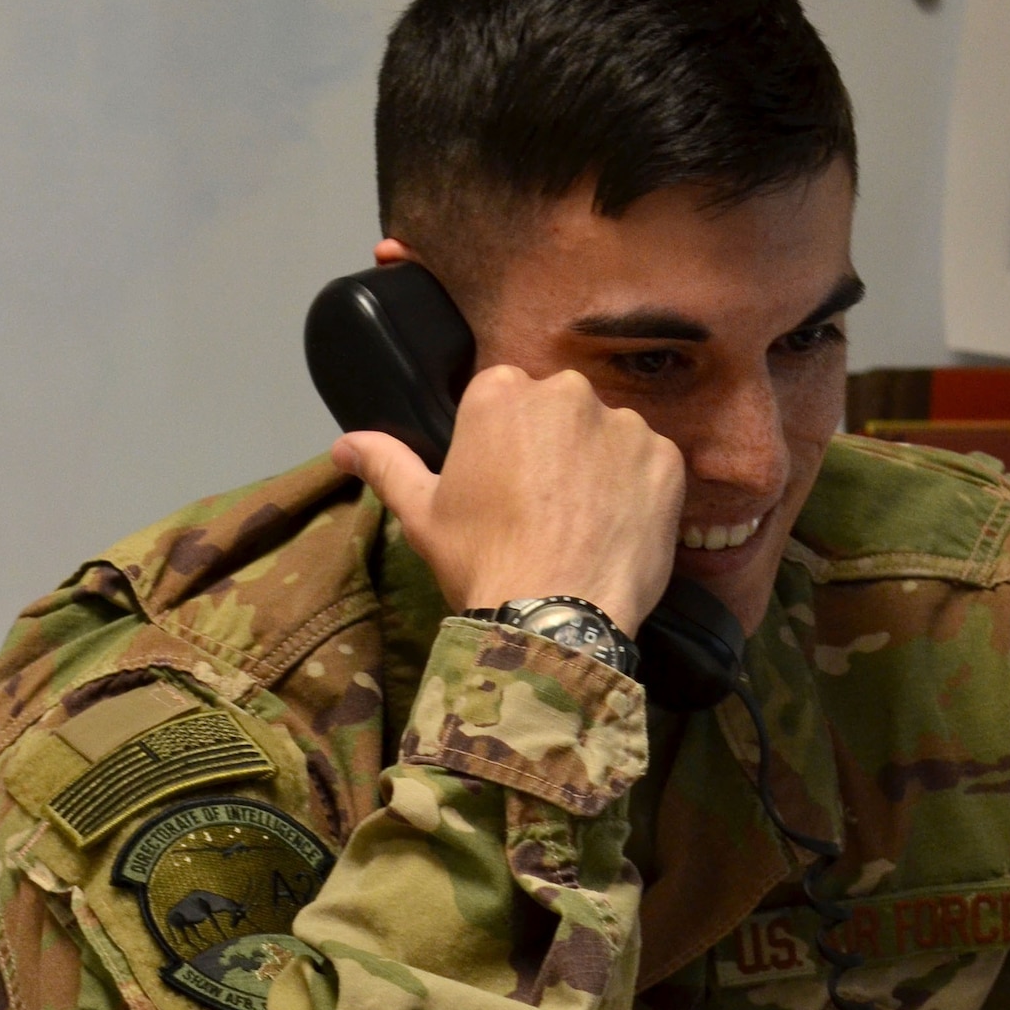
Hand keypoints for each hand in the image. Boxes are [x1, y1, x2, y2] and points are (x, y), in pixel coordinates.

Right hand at [331, 366, 683, 636]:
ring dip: (599, 468)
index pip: (504, 398)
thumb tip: (343, 444)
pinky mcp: (667, 459)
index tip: (504, 487)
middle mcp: (566, 392)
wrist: (557, 617)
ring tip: (582, 524)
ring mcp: (623, 424)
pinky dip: (639, 491)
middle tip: (543, 510)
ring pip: (608, 436)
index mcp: (500, 392)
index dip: (504, 445)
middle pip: (559, 411)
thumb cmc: (483, 562)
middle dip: (554, 450)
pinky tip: (617, 528)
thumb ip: (386, 465)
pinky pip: (652, 464)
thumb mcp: (422, 515)